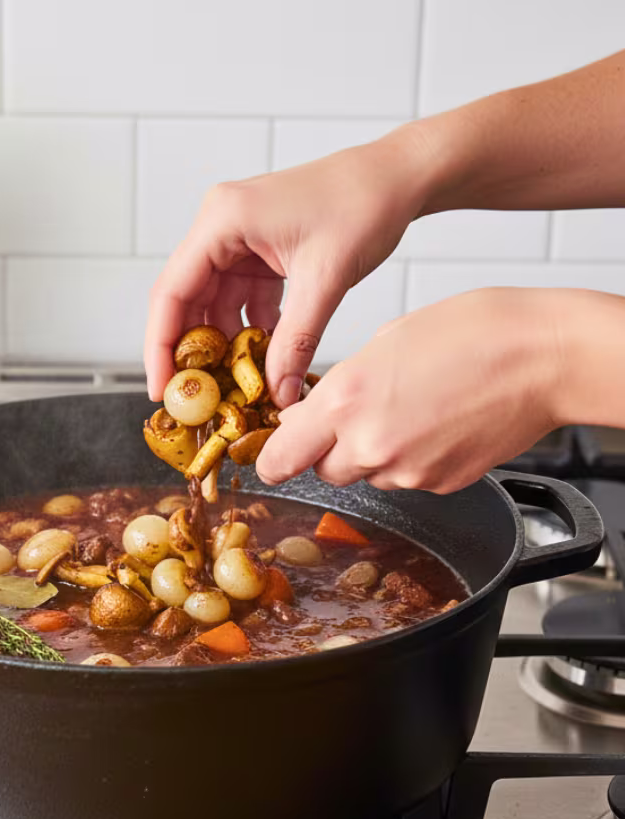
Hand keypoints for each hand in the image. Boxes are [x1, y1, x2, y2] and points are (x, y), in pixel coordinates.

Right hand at [142, 128, 431, 406]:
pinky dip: (247, 331)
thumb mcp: (325, 279)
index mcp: (222, 220)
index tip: (163, 389)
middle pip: (185, 301)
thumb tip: (276, 394)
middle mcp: (220, 226)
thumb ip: (296, 341)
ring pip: (212, 304)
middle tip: (193, 398)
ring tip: (231, 386)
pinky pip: (239, 300)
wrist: (398, 176)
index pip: (171, 292)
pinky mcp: (257, 251)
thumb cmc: (364, 202)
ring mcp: (237, 238)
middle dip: (190, 352)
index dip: (161, 347)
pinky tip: (260, 360)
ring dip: (222, 345)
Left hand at [254, 288, 565, 493]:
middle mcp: (369, 445)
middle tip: (363, 411)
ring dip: (373, 453)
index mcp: (345, 402)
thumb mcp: (383, 342)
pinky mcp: (439, 485)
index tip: (272, 454)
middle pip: (323, 470)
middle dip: (330, 448)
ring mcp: (406, 471)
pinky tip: (438, 423)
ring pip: (366, 476)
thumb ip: (335, 390)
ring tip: (413, 408)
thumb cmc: (472, 332)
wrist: (545, 356)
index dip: (273, 458)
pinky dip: (412, 459)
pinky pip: (407, 479)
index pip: (279, 458)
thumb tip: (303, 421)